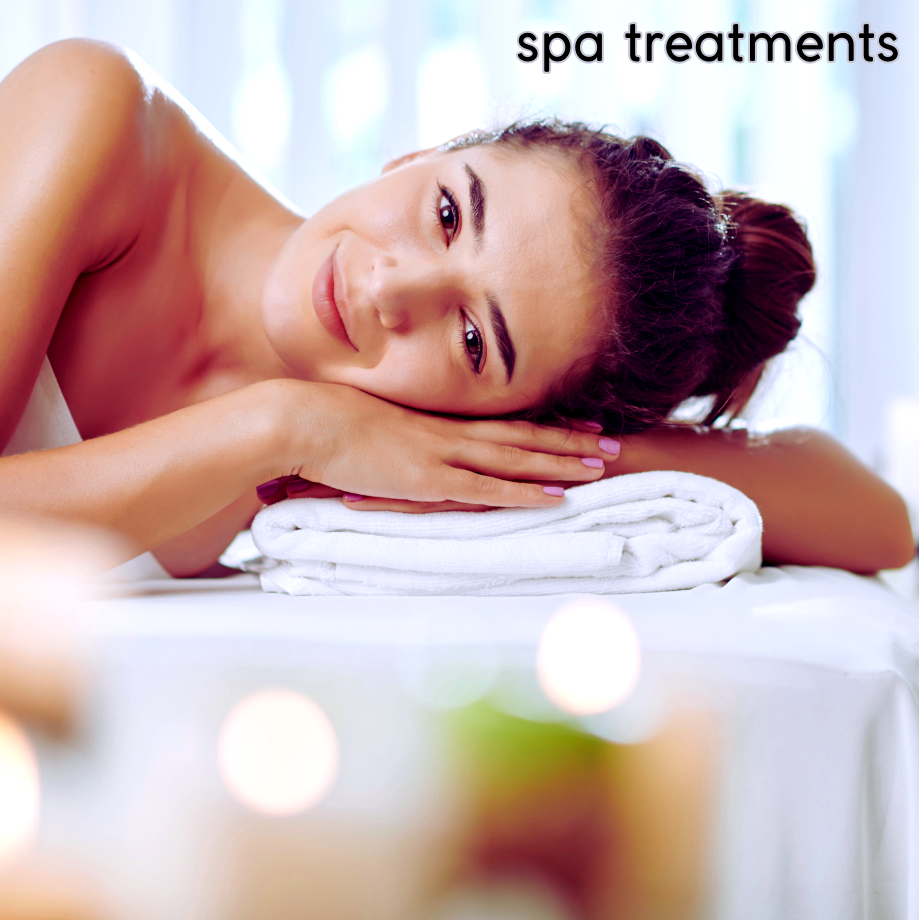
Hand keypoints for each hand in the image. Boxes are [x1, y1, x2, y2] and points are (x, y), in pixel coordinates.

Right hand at [262, 382, 620, 508]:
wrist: (307, 421)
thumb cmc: (330, 423)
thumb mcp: (376, 426)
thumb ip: (402, 437)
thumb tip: (409, 446)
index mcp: (439, 421)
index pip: (504, 422)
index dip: (545, 424)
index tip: (578, 423)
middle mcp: (451, 434)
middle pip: (523, 436)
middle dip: (570, 440)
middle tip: (611, 441)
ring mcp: (444, 455)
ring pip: (517, 459)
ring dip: (561, 463)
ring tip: (601, 466)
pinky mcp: (430, 480)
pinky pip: (489, 489)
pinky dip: (525, 494)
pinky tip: (555, 499)